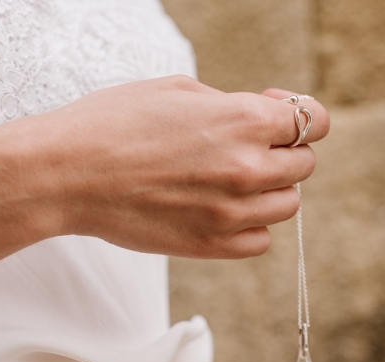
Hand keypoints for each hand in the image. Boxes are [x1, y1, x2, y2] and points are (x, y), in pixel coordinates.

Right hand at [0, 76, 329, 263]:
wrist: (69, 174)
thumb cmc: (116, 124)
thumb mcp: (181, 93)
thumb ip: (233, 108)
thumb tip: (261, 120)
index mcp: (244, 122)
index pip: (314, 122)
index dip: (304, 116)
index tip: (284, 117)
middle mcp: (247, 169)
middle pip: (304, 166)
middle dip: (286, 153)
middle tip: (255, 148)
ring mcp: (232, 213)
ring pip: (287, 205)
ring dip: (272, 191)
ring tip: (238, 181)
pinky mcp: (212, 245)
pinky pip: (260, 240)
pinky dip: (253, 226)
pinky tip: (229, 212)